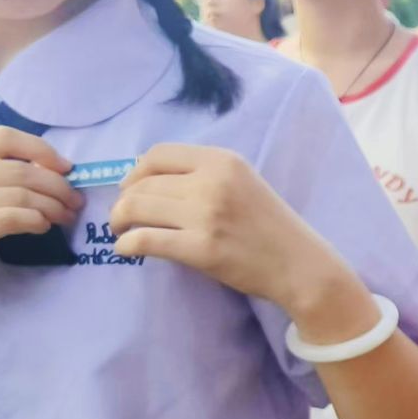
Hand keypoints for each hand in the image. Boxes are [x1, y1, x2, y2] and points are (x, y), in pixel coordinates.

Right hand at [0, 127, 81, 318]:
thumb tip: (40, 168)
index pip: (1, 136)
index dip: (41, 148)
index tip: (65, 167)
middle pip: (17, 168)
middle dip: (56, 184)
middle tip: (74, 201)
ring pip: (17, 194)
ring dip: (51, 205)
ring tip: (64, 217)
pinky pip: (6, 219)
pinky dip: (34, 221)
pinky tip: (42, 227)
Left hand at [109, 144, 341, 313]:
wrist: (298, 263)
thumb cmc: (267, 224)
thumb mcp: (241, 182)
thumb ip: (202, 174)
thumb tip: (144, 175)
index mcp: (222, 160)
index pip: (157, 154)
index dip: (134, 172)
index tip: (130, 189)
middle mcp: (212, 182)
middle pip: (143, 183)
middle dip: (123, 202)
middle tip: (122, 218)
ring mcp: (206, 215)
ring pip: (137, 208)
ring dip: (119, 221)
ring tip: (122, 232)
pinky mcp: (201, 248)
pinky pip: (145, 239)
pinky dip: (126, 244)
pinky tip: (127, 249)